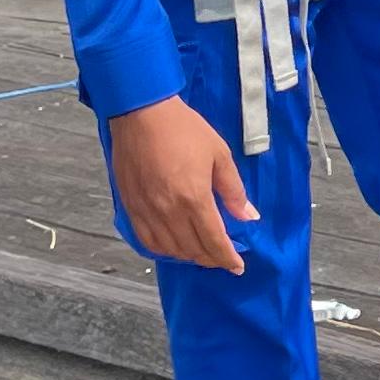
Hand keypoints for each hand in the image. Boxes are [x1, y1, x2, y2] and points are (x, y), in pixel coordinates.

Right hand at [107, 97, 252, 272]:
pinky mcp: (130, 207)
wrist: (141, 114)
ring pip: (170, 249)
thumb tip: (248, 216)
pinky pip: (147, 240)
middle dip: (211, 258)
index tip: (237, 266)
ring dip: (189, 255)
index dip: (227, 258)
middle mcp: (169, 211)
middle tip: (222, 257)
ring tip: (201, 251)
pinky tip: (173, 245)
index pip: (214, 242)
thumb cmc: (183, 129)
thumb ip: (233, 190)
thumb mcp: (219, 154)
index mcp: (194, 199)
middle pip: (192, 250)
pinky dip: (163, 249)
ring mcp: (147, 211)